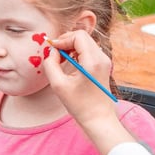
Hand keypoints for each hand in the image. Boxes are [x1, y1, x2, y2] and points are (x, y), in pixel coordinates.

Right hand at [41, 31, 134, 154]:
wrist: (98, 119)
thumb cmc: (80, 105)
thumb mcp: (58, 85)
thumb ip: (50, 64)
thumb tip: (51, 52)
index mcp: (93, 61)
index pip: (78, 36)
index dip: (62, 39)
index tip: (52, 49)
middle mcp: (102, 58)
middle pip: (82, 37)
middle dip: (66, 42)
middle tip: (55, 55)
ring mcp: (104, 61)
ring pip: (85, 43)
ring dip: (71, 47)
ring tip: (61, 61)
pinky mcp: (103, 66)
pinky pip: (89, 51)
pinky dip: (77, 53)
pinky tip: (70, 65)